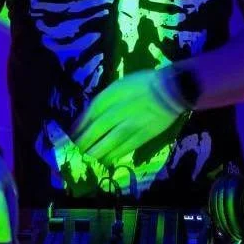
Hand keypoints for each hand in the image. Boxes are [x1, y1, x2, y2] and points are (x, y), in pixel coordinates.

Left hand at [70, 68, 186, 167]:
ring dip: (96, 151)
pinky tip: (106, 159)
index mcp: (112, 96)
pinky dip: (113, 155)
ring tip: (90, 156)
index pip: (90, 114)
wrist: (171, 89)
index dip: (79, 127)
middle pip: (96, 130)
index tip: (72, 135)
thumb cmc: (143, 84)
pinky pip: (124, 148)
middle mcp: (118, 111)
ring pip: (108, 142)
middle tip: (77, 149)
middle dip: (84, 142)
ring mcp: (131, 125)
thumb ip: (103, 100)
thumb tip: (88, 117)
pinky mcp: (143, 136)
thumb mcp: (119, 86)